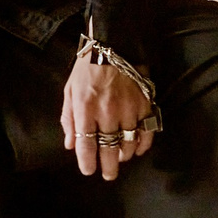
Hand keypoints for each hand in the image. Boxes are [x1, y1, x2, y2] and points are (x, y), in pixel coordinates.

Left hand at [60, 56, 155, 180]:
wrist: (113, 43)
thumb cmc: (86, 68)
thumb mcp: (70, 90)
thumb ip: (69, 119)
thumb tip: (70, 145)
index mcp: (85, 108)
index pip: (86, 145)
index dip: (87, 163)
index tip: (89, 171)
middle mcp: (107, 111)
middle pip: (109, 149)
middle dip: (109, 167)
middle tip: (108, 175)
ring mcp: (128, 108)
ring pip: (129, 143)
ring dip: (124, 155)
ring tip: (120, 157)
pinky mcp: (145, 103)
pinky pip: (147, 131)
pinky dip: (143, 144)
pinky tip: (137, 149)